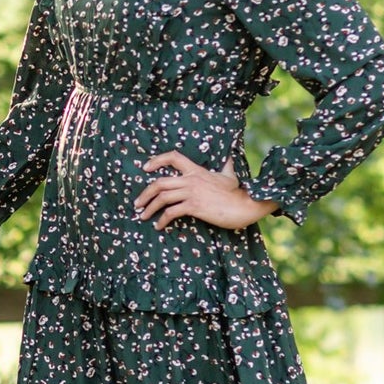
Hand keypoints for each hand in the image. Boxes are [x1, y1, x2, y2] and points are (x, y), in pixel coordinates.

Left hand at [134, 152, 278, 231]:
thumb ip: (226, 165)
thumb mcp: (229, 175)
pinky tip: (159, 226)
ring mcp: (192, 192)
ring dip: (149, 208)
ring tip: (143, 216)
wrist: (246, 205)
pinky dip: (162, 220)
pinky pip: (171, 212)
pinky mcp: (195, 206)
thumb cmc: (238, 193)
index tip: (145, 168)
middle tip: (137, 204)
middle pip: (160, 182)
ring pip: (162, 197)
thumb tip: (230, 157)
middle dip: (145, 194)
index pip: (173, 157)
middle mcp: (191, 179)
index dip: (157, 160)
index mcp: (196, 170)